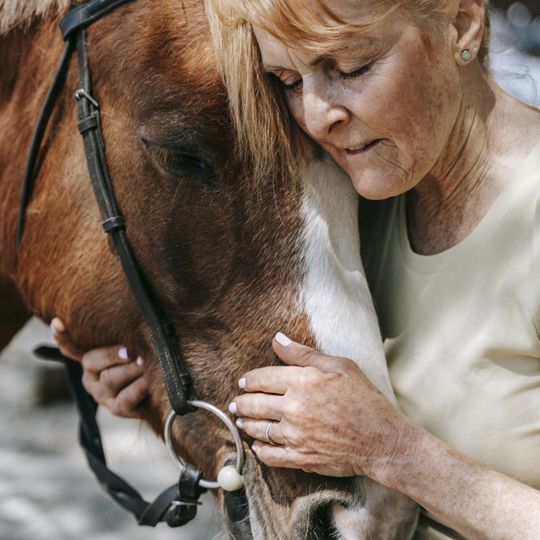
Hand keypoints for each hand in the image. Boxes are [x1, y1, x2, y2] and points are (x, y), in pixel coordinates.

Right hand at [51, 318, 148, 417]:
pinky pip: (126, 398)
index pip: (71, 347)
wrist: (158, 392)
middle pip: (92, 361)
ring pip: (111, 379)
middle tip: (130, 350)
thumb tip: (126, 311)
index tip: (57, 322)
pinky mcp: (118, 408)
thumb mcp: (132, 346)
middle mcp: (91, 377)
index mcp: (90, 360)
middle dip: (113, 354)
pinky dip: (138, 387)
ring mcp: (103, 395)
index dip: (63, 336)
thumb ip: (123, 335)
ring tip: (145, 361)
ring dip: (130, 369)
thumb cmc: (144, 362)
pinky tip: (147, 380)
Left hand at [230, 333, 413, 479]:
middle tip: (236, 403)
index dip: (249, 380)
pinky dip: (259, 451)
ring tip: (241, 421)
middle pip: (255, 404)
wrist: (381, 439)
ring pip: (258, 429)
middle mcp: (294, 407)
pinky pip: (270, 456)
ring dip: (246, 424)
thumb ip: (304, 353)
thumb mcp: (339, 366)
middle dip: (241, 402)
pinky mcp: (300, 457)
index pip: (263, 378)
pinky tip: (257, 446)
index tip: (243, 382)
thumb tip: (277, 339)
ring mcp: (295, 434)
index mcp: (303, 381)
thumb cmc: (364, 399)